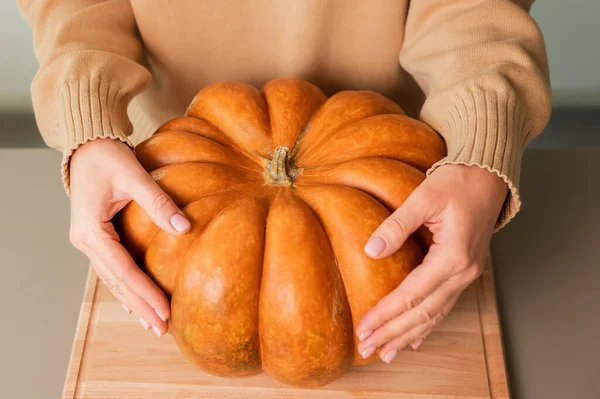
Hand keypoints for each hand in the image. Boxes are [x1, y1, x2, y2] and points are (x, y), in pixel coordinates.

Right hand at [68, 138, 190, 335]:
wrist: (87, 147)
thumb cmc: (108, 157)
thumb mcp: (134, 175)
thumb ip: (159, 202)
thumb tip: (185, 227)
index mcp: (91, 231)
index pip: (122, 270)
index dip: (145, 292)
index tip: (166, 311)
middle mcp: (86, 241)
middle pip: (116, 282)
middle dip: (140, 307)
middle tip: (162, 329)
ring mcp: (89, 242)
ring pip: (113, 280)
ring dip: (133, 302)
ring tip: (152, 324)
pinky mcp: (97, 238)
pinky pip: (113, 269)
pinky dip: (126, 287)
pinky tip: (136, 304)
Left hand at [356, 164, 508, 362]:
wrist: (489, 176)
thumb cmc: (459, 181)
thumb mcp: (425, 196)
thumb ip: (397, 224)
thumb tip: (371, 249)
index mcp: (453, 257)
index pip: (411, 295)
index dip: (385, 315)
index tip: (363, 329)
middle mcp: (463, 272)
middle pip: (423, 313)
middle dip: (393, 334)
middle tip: (367, 349)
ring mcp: (466, 274)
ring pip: (434, 314)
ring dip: (408, 335)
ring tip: (386, 352)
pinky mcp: (464, 271)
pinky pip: (444, 305)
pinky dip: (427, 324)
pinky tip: (414, 338)